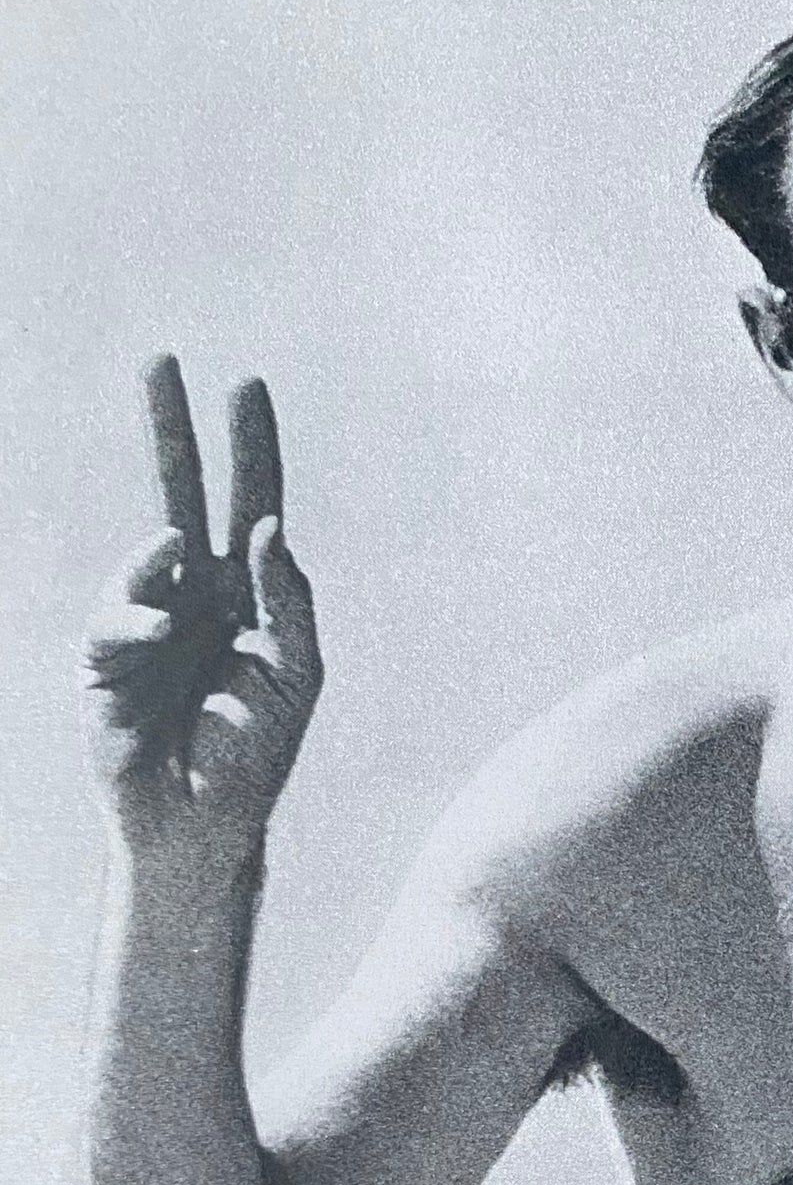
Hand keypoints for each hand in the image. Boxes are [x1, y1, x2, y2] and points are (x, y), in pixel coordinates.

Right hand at [81, 357, 320, 857]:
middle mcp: (197, 595)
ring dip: (165, 566)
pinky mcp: (106, 653)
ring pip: (147, 552)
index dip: (251, 450)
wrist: (201, 823)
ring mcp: (148, 618)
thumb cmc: (254, 755)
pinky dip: (140, 614)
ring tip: (182, 605)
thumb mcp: (295, 676)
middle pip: (182, 493)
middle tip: (161, 360)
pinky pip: (119, 610)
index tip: (248, 386)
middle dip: (173, 429)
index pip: (253, 506)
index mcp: (250, 596)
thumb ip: (290, 600)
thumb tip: (269, 527)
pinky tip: (160, 636)